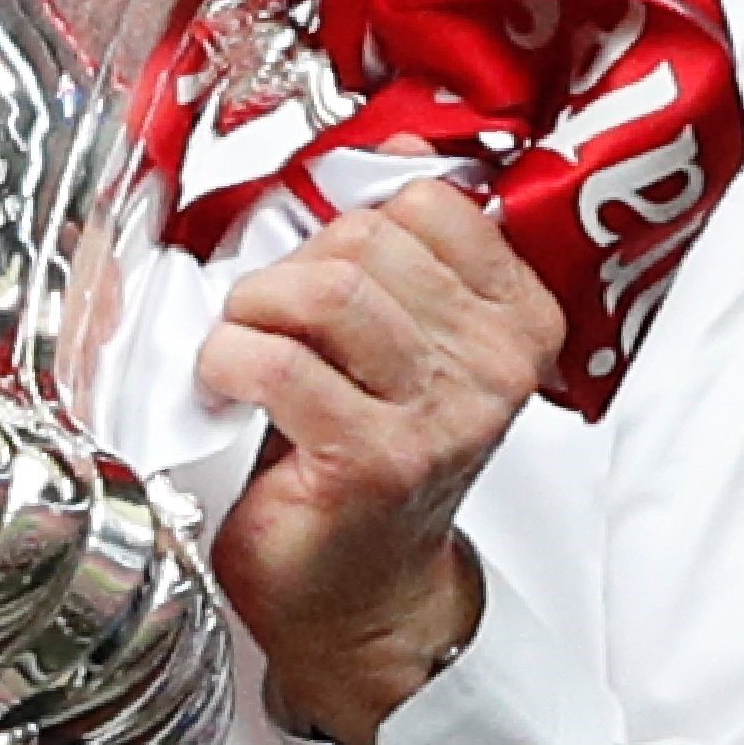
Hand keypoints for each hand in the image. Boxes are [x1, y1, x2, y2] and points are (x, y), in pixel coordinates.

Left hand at [196, 181, 560, 744]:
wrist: (355, 596)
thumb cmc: (358, 461)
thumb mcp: (391, 340)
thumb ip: (389, 250)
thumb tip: (369, 148)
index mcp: (515, 318)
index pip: (425, 202)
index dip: (344, 225)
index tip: (318, 272)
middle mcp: (494, 364)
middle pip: (363, 243)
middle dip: (287, 274)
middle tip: (267, 326)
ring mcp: (442, 413)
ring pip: (325, 290)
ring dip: (253, 313)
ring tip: (245, 352)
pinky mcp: (378, 458)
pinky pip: (281, 362)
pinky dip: (228, 362)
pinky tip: (229, 389)